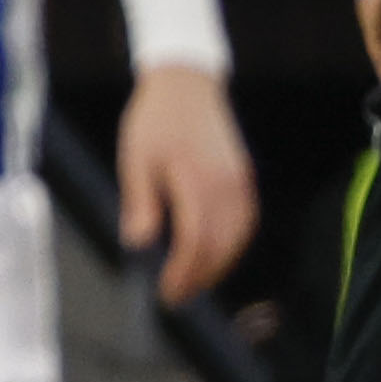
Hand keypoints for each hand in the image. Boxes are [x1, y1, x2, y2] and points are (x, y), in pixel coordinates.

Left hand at [114, 63, 254, 307]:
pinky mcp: (244, 178)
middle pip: (220, 245)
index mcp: (196, 180)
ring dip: (218, 265)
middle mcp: (227, 185)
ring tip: (193, 282)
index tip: (166, 292)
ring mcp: (240, 182)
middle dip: (199, 276)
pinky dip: (232, 245)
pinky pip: (245, 222)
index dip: (183, 272)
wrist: (186, 84)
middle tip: (176, 297)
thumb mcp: (135, 159)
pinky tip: (215, 255)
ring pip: (238, 237)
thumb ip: (140, 202)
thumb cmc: (154, 120)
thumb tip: (138, 243)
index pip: (195, 240)